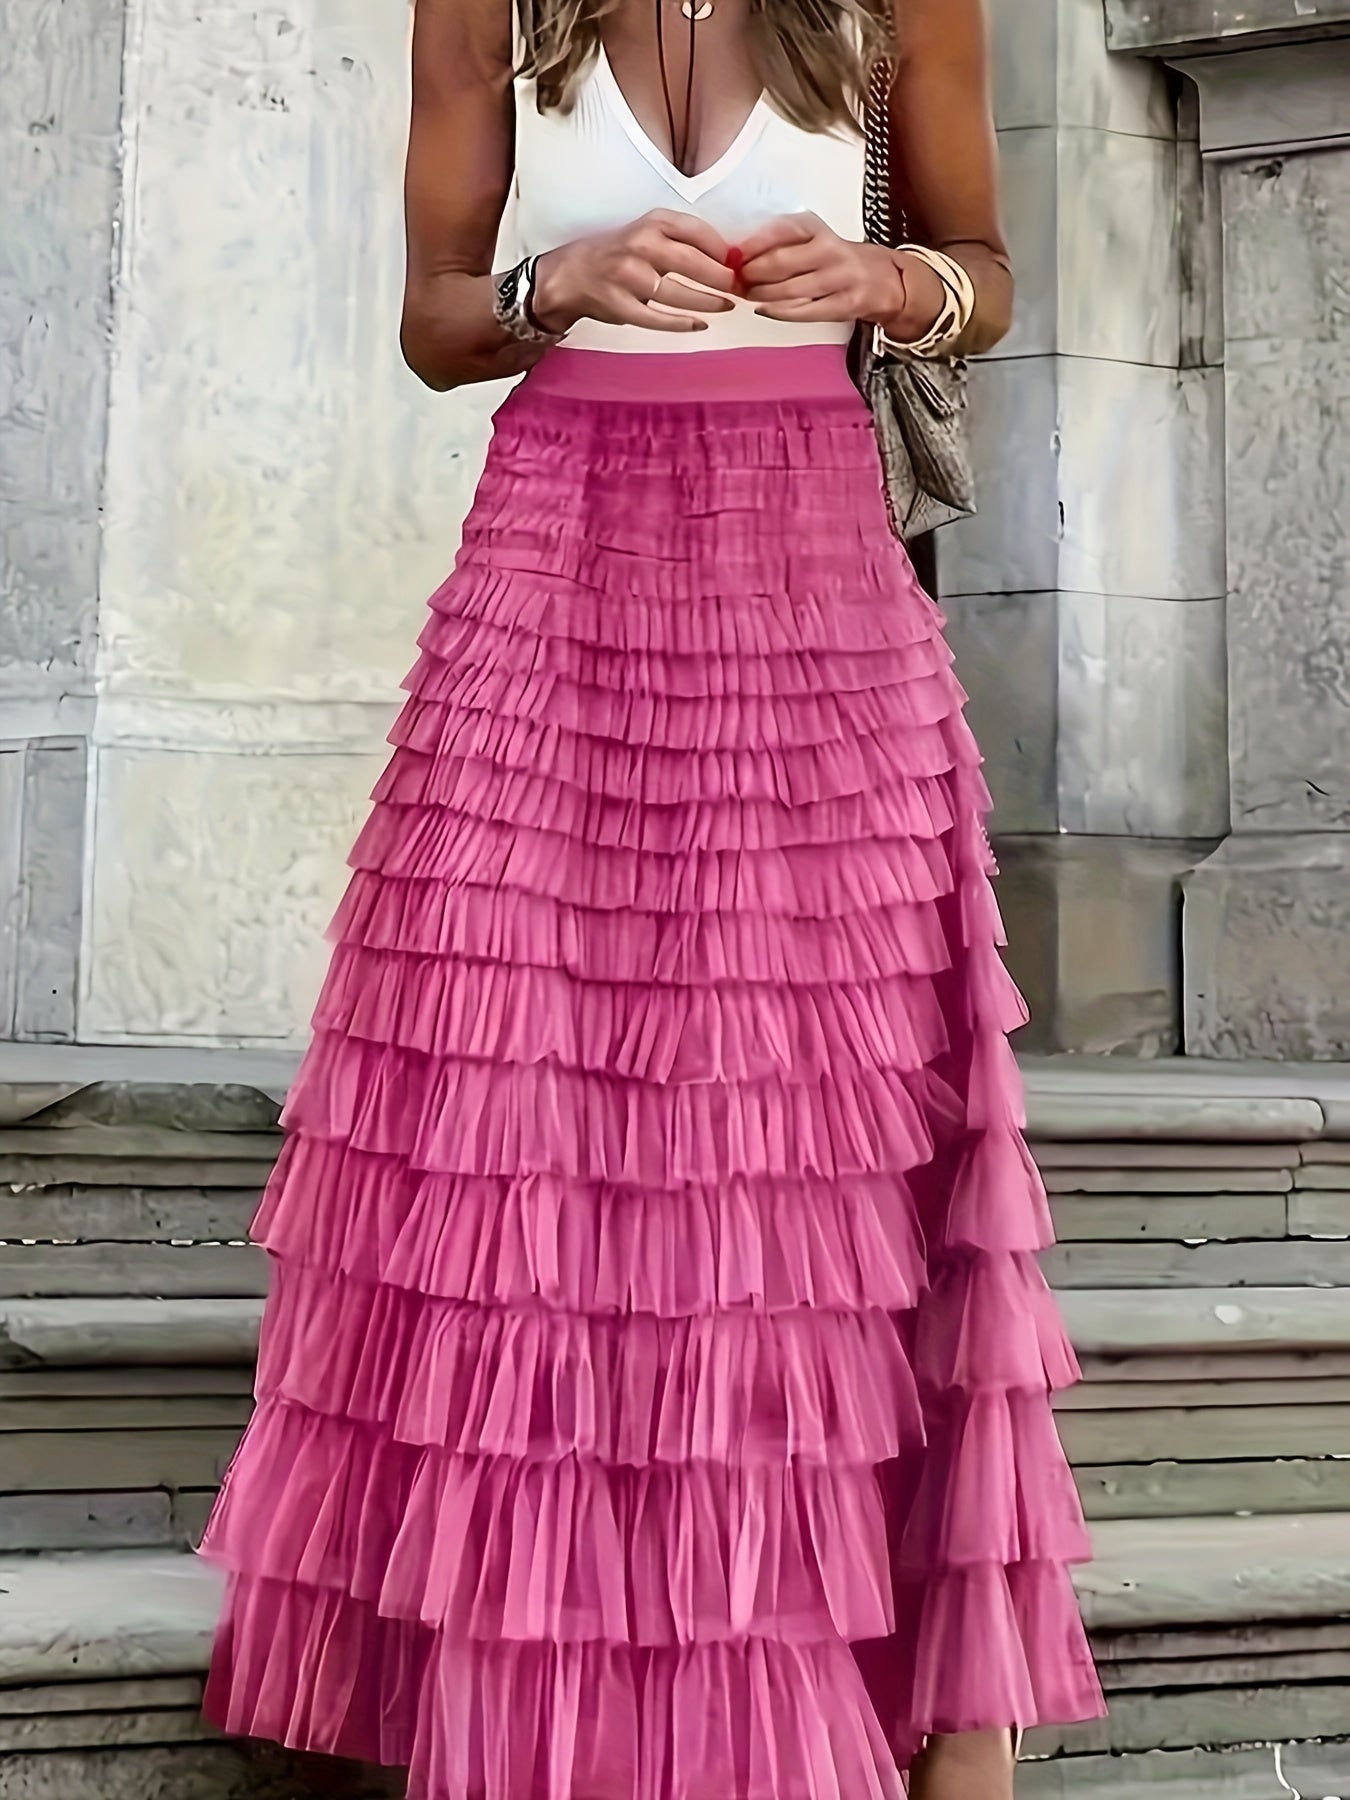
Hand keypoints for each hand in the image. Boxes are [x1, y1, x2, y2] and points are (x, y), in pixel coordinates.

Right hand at [532, 211, 737, 334]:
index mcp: (650, 223)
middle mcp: (640, 245)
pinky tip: (700, 325)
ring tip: (726, 306)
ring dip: (708, 303)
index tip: (739, 262)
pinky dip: (682, 324)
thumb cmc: (616, 255)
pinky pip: (658, 319)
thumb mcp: (645, 233)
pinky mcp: (621, 305)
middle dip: (721, 278)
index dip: (723, 250)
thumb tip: (726, 258)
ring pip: (679, 293)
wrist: (569, 276)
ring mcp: (629, 277)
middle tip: (739, 288)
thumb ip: (679, 241)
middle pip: (693, 262)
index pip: (697, 232)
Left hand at [738, 212, 946, 338]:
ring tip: (746, 295)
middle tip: (734, 281)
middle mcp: (830, 250)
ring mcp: (839, 278)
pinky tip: (764, 310)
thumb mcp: (814, 240)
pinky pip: (804, 311)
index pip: (780, 230)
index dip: (752, 245)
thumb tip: (738, 257)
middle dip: (751, 274)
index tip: (731, 255)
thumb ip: (781, 245)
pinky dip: (779, 312)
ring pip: (789, 290)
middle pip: (780, 263)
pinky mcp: (845, 305)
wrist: (886, 280)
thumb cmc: (838, 260)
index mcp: (818, 229)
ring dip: (761, 295)